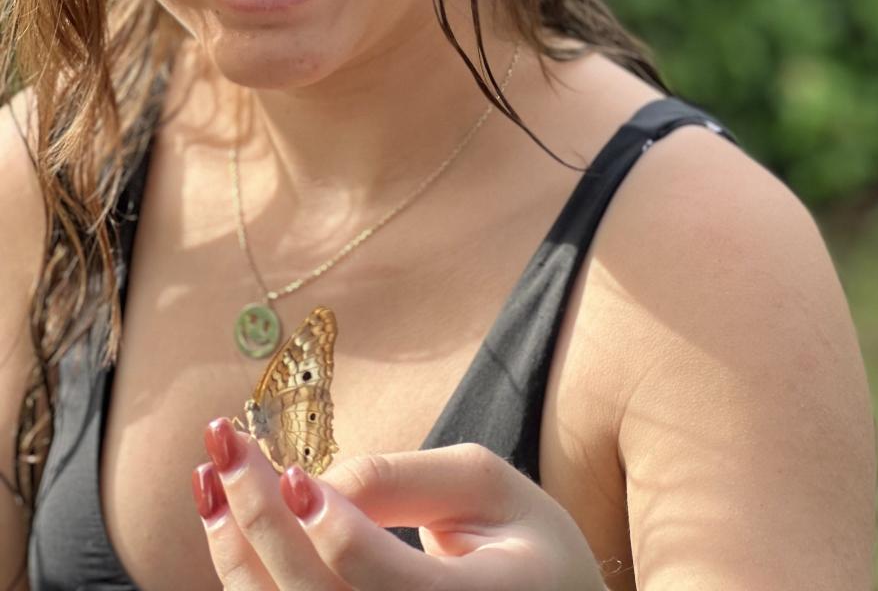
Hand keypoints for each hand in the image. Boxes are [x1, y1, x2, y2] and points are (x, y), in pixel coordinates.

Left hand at [193, 418, 606, 589]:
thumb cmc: (525, 546)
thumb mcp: (491, 488)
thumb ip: (408, 478)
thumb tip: (317, 483)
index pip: (386, 583)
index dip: (334, 528)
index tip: (293, 471)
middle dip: (260, 519)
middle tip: (224, 443)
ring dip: (235, 550)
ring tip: (210, 474)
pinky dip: (245, 577)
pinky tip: (227, 522)